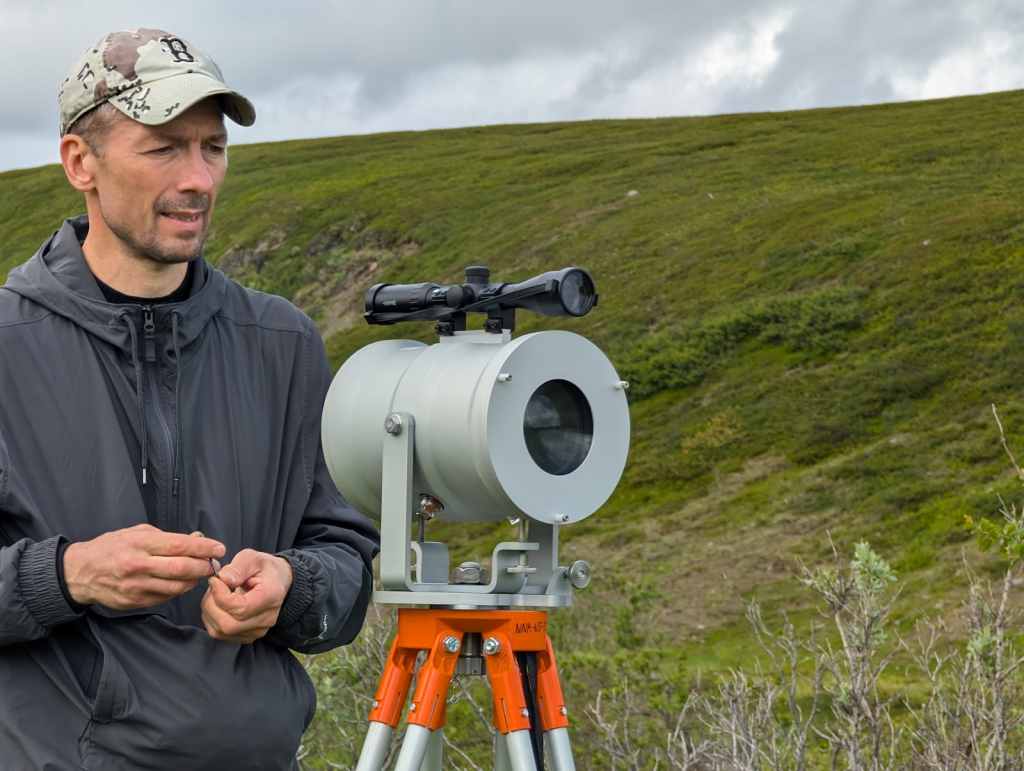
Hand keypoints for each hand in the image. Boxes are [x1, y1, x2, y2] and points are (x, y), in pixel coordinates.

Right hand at [63, 524, 224, 609]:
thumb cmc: (111, 547)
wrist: (80, 572)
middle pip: (182, 568)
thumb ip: (167, 537)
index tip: (218, 548)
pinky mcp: (135, 601)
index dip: (203, 548)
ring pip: (177, 586)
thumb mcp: (137, 532)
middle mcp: (138, 565)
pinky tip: (181, 582)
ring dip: (195, 580)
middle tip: (214, 563)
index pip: (179, 545)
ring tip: (200, 573)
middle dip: (204, 566)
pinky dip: (179, 590)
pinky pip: (166, 597)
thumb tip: (197, 539)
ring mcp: (136, 586)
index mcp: (139, 543)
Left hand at [201, 549, 293, 643]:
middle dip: (211, 605)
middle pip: (229, 626)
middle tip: (212, 587)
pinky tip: (217, 604)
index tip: (214, 580)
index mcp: (271, 597)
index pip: (242, 609)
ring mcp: (257, 630)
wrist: (277, 581)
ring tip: (214, 594)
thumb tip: (222, 579)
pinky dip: (211, 618)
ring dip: (209, 612)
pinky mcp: (247, 636)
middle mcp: (266, 619)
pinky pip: (219, 633)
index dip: (221, 596)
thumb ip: (237, 568)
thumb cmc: (264, 569)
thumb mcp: (253, 558)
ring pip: (220, 631)